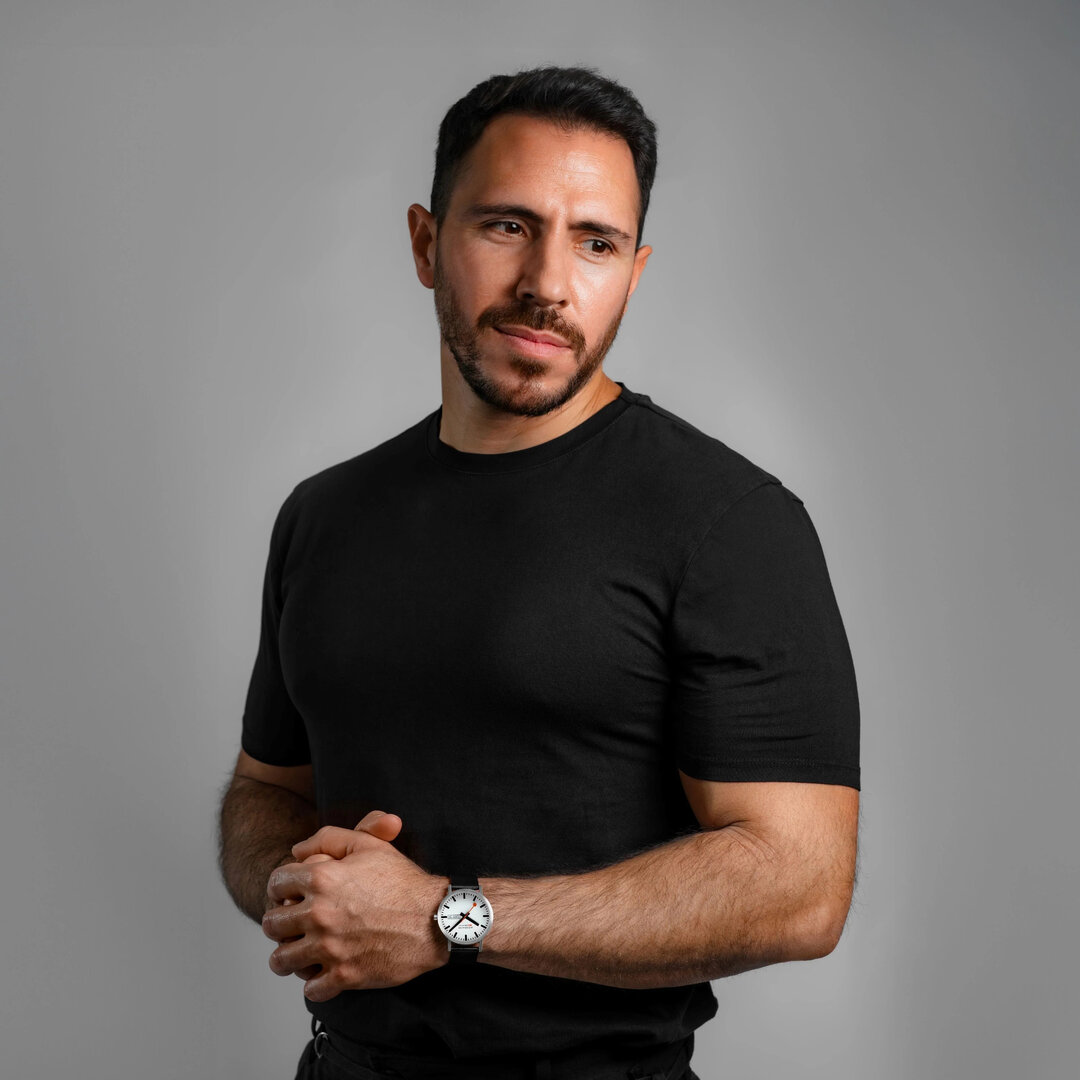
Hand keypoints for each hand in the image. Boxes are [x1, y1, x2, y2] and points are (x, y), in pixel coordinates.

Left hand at [261, 811, 446, 1000]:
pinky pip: (310, 989)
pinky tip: (325, 972)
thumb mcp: (369, 845)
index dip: (280, 888)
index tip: (288, 896)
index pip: (276, 884)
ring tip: (299, 953)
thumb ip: (328, 838)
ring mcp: (330, 948)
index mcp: (321, 878)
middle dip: (280, 923)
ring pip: (282, 961)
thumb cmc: (403, 882)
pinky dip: (315, 983)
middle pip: (273, 924)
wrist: (435, 918)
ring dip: (288, 957)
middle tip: (292, 926)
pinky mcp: (343, 976)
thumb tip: (297, 850)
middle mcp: (319, 913)